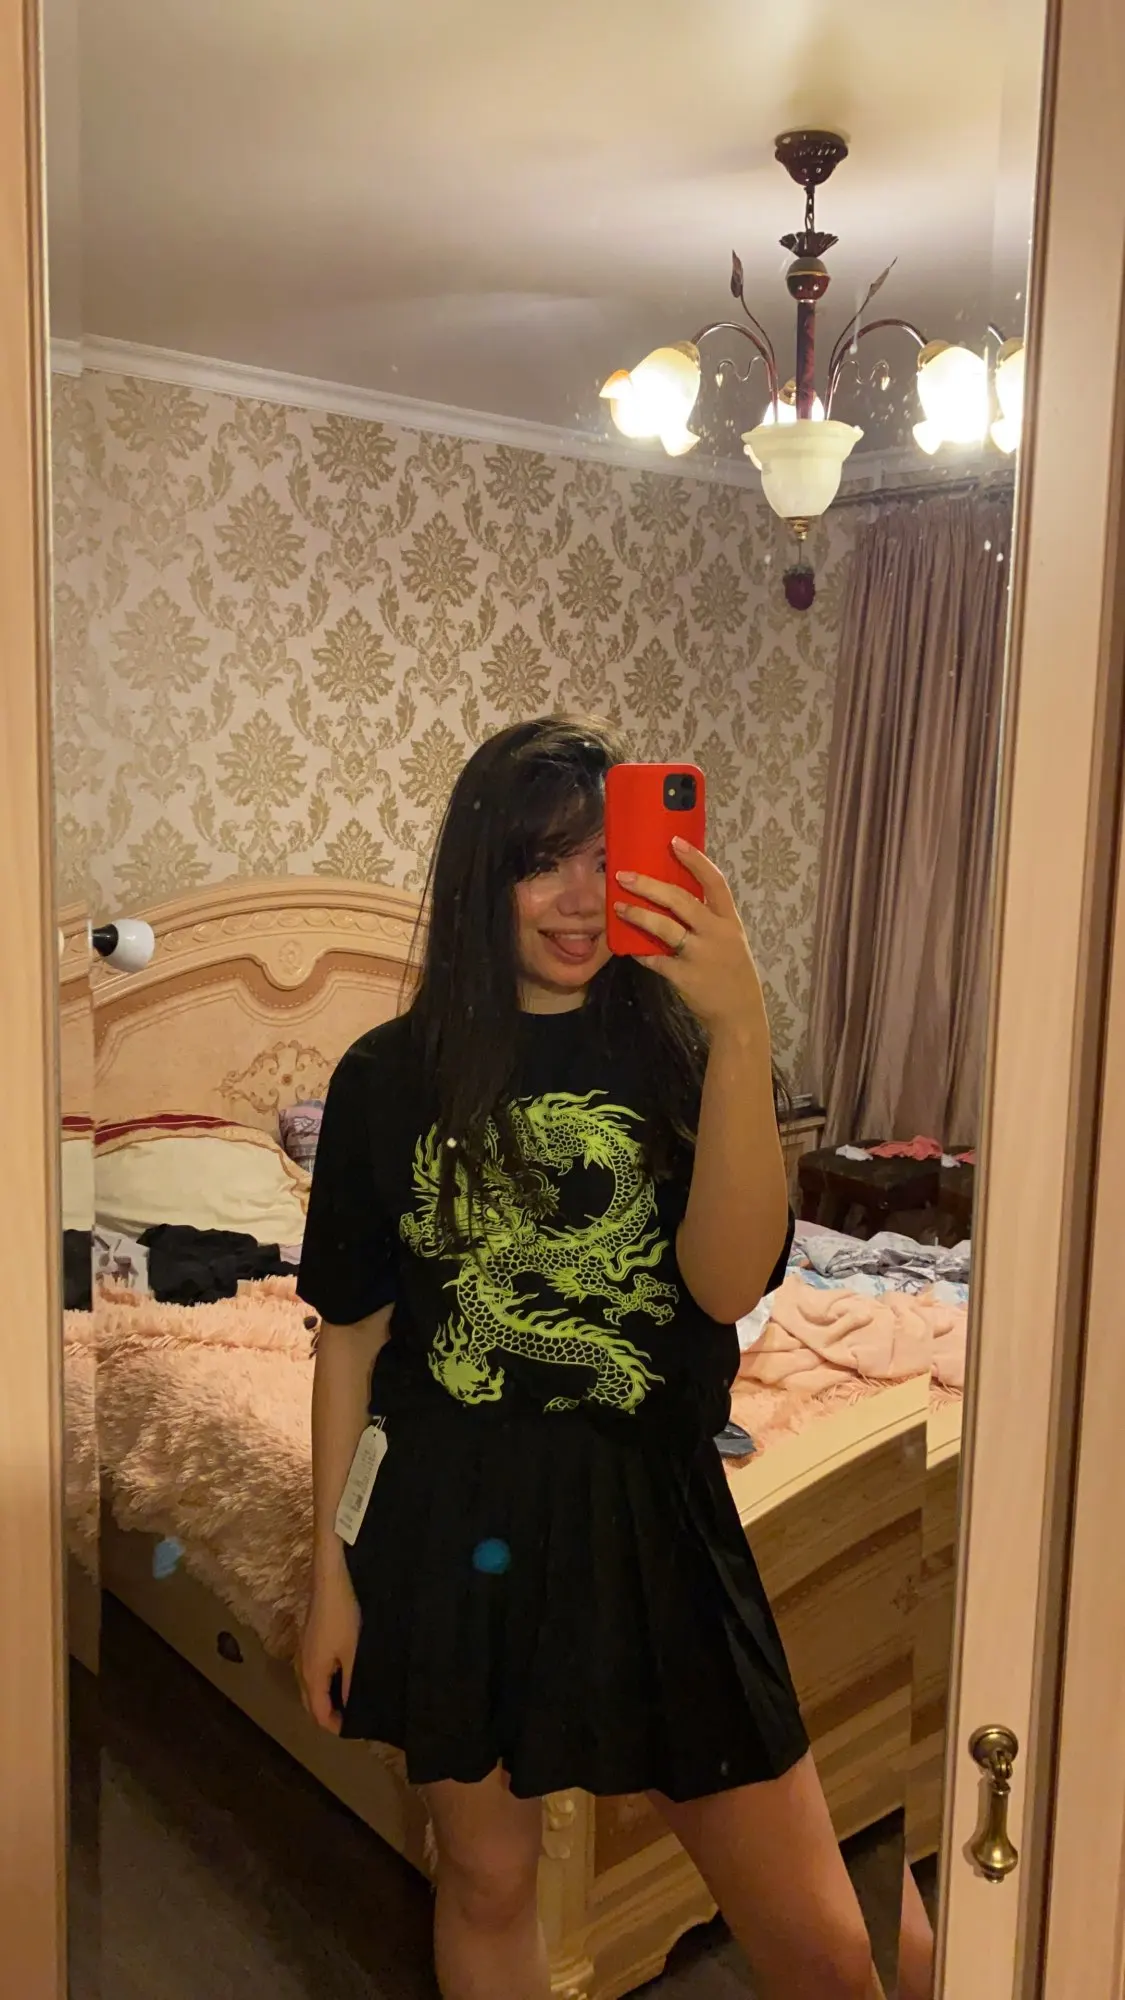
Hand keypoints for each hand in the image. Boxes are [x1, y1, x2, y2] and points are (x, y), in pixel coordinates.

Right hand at [297, 1564, 359, 1734]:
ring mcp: (304, 1651)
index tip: (357, 1730)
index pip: (319, 1714)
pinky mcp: (309, 1639)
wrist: (331, 1578)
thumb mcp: (353, 1654)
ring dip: (327, 1698)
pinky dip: (326, 1682)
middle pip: (311, 1703)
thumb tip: (353, 1709)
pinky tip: (344, 1676)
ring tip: (352, 1700)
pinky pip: (315, 1671)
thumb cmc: (344, 1616)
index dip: (336, 1727)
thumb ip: (351, 1684)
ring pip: (312, 1687)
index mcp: (312, 1674)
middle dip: (329, 1715)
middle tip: (355, 1719)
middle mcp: (302, 1666)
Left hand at [614, 840, 766, 1036]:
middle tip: (625, 876)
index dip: (695, 860)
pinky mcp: (684, 976)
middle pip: (681, 900)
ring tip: (619, 907)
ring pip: (664, 928)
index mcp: (729, 921)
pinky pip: (655, 959)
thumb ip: (709, 920)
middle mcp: (716, 933)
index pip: (715, 882)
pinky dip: (640, 952)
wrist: (740, 1015)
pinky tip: (628, 947)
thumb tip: (675, 898)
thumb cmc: (732, 973)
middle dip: (649, 886)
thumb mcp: (730, 941)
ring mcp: (700, 955)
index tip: (674, 842)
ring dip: (638, 915)